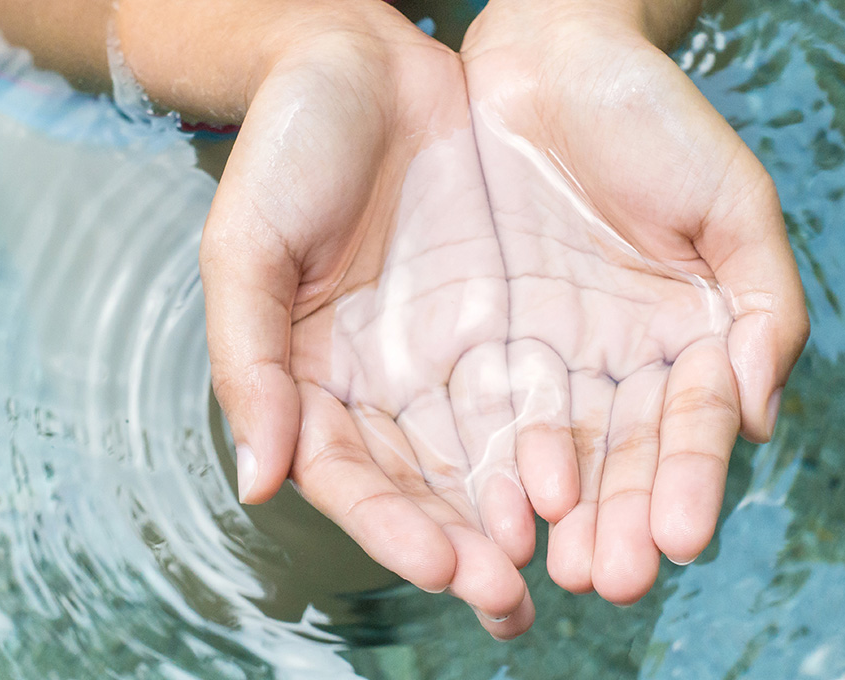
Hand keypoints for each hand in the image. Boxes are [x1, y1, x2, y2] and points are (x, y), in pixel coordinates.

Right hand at [198, 8, 534, 637]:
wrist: (363, 59)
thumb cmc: (288, 146)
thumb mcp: (247, 247)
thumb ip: (248, 363)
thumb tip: (257, 482)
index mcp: (316, 382)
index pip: (355, 478)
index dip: (396, 527)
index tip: (447, 566)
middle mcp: (388, 384)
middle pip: (431, 486)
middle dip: (473, 548)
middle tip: (514, 601)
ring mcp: (453, 352)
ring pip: (496, 453)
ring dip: (532, 516)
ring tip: (571, 569)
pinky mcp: (513, 316)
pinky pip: (548, 388)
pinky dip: (573, 440)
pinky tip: (597, 483)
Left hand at [462, 1, 808, 603]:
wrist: (545, 53)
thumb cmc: (649, 116)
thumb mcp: (730, 199)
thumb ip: (760, 304)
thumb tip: (759, 417)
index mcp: (686, 337)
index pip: (690, 428)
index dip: (688, 482)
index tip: (678, 537)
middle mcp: (616, 361)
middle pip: (620, 458)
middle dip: (616, 521)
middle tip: (608, 578)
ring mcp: (547, 353)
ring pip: (552, 449)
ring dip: (553, 514)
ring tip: (549, 568)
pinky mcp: (480, 336)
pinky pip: (482, 407)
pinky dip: (488, 460)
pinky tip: (490, 509)